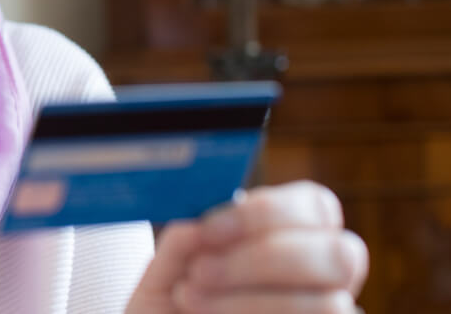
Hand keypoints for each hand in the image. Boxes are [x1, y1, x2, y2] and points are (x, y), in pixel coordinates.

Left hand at [126, 180, 368, 313]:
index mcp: (296, 235)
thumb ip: (184, 241)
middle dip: (262, 259)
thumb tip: (197, 228)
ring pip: (329, 303)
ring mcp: (326, 311)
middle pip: (340, 254)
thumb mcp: (170, 267)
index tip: (207, 229)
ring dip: (249, 300)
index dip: (267, 212)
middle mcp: (325, 276)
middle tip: (199, 269)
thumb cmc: (174, 300)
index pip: (319, 207)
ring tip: (189, 297)